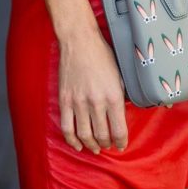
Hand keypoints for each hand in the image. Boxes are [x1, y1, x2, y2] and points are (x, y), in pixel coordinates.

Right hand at [58, 29, 128, 154]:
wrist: (79, 41)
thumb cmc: (101, 54)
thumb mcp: (119, 75)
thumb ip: (121, 96)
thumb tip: (122, 114)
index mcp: (113, 96)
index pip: (119, 130)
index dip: (121, 142)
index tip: (121, 145)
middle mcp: (96, 102)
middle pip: (102, 135)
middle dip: (107, 144)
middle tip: (109, 145)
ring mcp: (79, 102)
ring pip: (85, 135)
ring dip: (92, 145)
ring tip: (96, 148)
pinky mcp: (65, 100)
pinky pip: (67, 127)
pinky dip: (72, 141)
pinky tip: (78, 145)